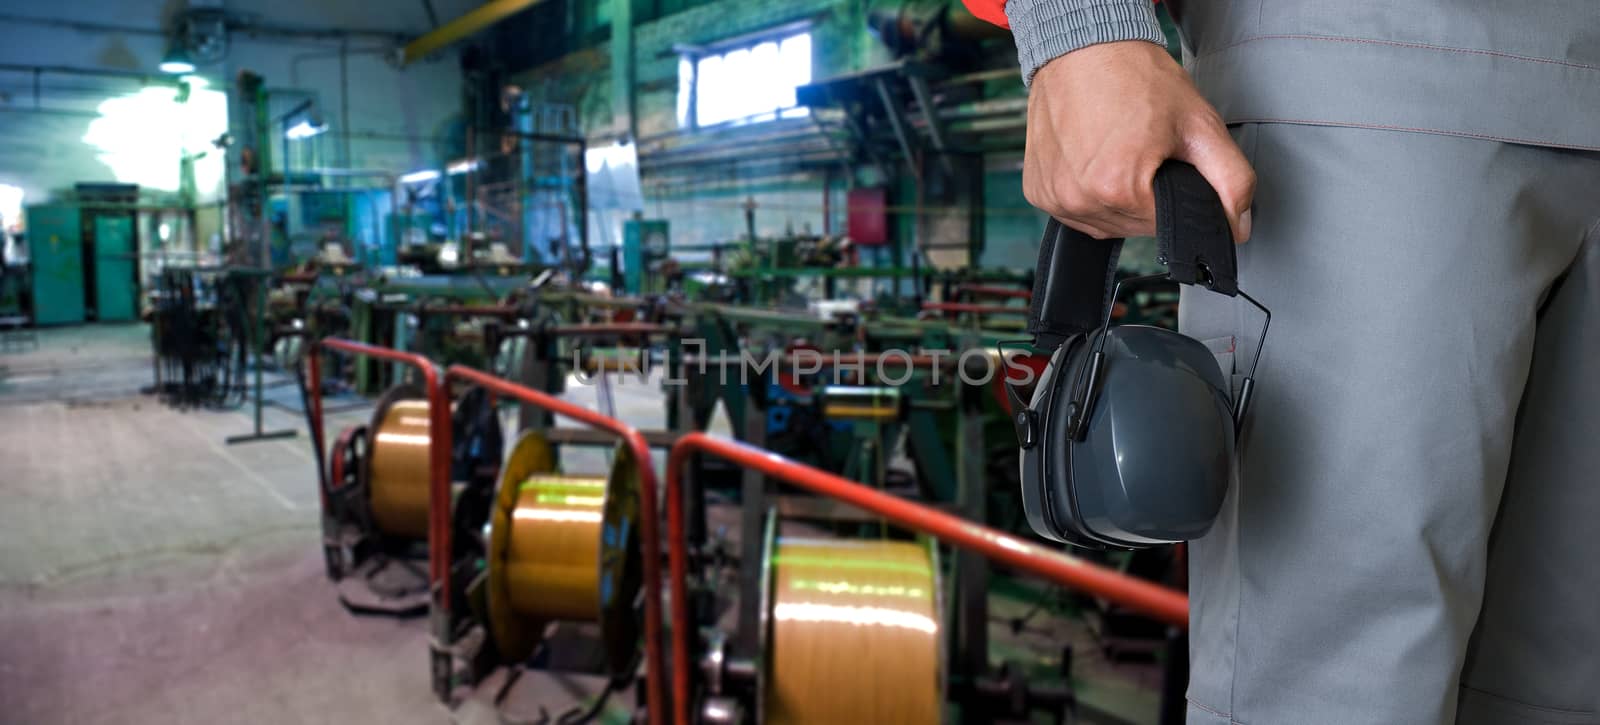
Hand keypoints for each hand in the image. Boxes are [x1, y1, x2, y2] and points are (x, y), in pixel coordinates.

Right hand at [1024, 41, 1254, 241]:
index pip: (1166, 225)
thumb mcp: (1199, 124)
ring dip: (1118, 199)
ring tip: (1118, 152)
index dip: (1176, 195)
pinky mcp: (1038, 192)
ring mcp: (1054, 198)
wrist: (1085, 48)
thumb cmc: (1136, 78)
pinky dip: (1089, 193)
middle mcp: (1079, 199)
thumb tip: (1238, 226)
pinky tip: (1094, 159)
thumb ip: (1232, 180)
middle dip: (1147, 196)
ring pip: (1106, 224)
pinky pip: (1075, 212)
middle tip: (1144, 150)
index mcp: (1118, 188)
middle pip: (1134, 227)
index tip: (1167, 160)